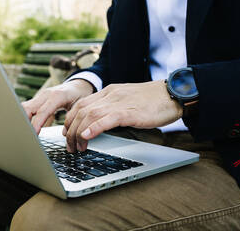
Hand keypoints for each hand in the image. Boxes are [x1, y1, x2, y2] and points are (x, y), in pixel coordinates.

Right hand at [21, 79, 93, 133]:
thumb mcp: (79, 107)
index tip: (33, 134)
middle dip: (24, 122)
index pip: (42, 111)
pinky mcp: (37, 100)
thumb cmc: (80, 96)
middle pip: (27, 107)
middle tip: (25, 136)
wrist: (78, 85)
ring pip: (24, 107)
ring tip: (24, 134)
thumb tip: (66, 135)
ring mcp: (40, 96)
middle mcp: (46, 95)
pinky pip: (27, 108)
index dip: (36, 124)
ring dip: (22, 120)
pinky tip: (26, 128)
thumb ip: (72, 118)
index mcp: (57, 96)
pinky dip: (25, 118)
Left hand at [63, 80, 182, 151]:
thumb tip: (98, 124)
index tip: (67, 133)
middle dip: (70, 130)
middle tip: (70, 146)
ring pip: (90, 115)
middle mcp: (110, 95)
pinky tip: (87, 137)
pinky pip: (107, 118)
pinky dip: (94, 128)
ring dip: (79, 133)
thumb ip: (111, 108)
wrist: (173, 94)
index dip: (70, 120)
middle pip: (81, 110)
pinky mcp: (130, 111)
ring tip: (77, 148)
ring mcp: (119, 102)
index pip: (81, 104)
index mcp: (109, 92)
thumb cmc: (152, 101)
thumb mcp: (126, 102)